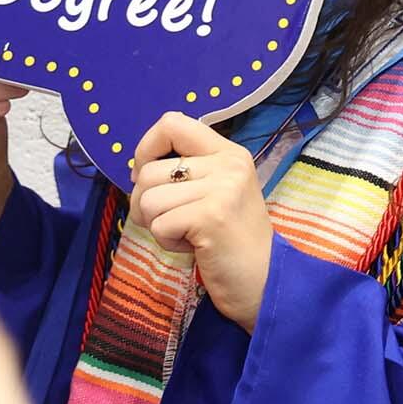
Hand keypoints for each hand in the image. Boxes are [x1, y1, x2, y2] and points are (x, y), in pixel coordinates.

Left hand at [128, 112, 271, 331]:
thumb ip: (188, 171)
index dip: (145, 149)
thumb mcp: (217, 191)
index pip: (172, 123)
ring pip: (148, 199)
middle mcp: (228, 164)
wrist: (266, 280)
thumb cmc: (233, 240)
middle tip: (171, 222)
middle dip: (145, 203)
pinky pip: (158, 225)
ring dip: (157, 225)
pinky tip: (194, 247)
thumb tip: (136, 168)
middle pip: (148, 170)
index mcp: (229, 152)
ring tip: (188, 234)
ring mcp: (222, 189)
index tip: (149, 178)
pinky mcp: (211, 216)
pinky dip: (167, 242)